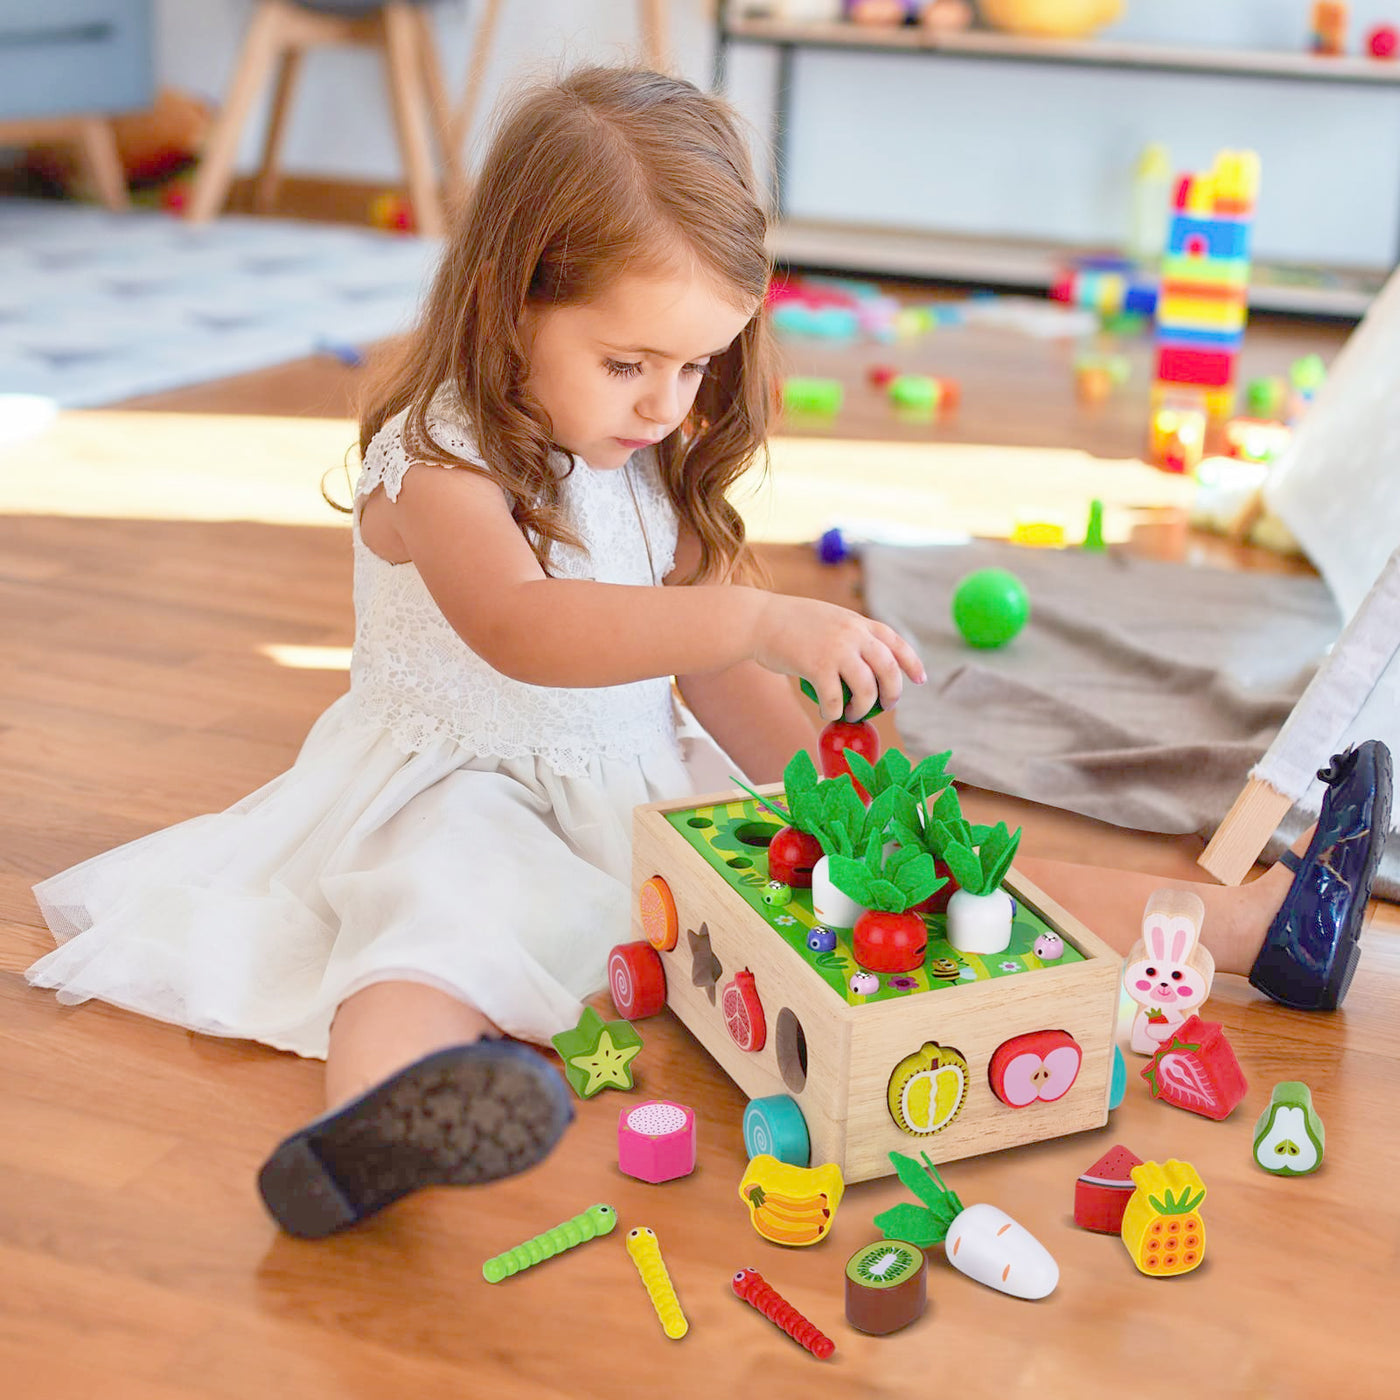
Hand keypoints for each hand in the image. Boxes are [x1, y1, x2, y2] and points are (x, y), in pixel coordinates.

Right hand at [749, 594, 925, 721]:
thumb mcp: (829, 619)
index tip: (920, 680)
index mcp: (858, 621)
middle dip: (893, 693)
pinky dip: (833, 713)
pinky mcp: (817, 667)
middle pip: (889, 669)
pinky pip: (834, 700)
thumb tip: (864, 665)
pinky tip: (828, 714)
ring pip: (867, 689)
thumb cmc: (788, 623)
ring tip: (852, 713)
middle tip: (886, 706)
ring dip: (863, 708)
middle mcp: (853, 634)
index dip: (912, 663)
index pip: (896, 642)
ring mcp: (836, 650)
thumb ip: (849, 636)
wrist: (757, 620)